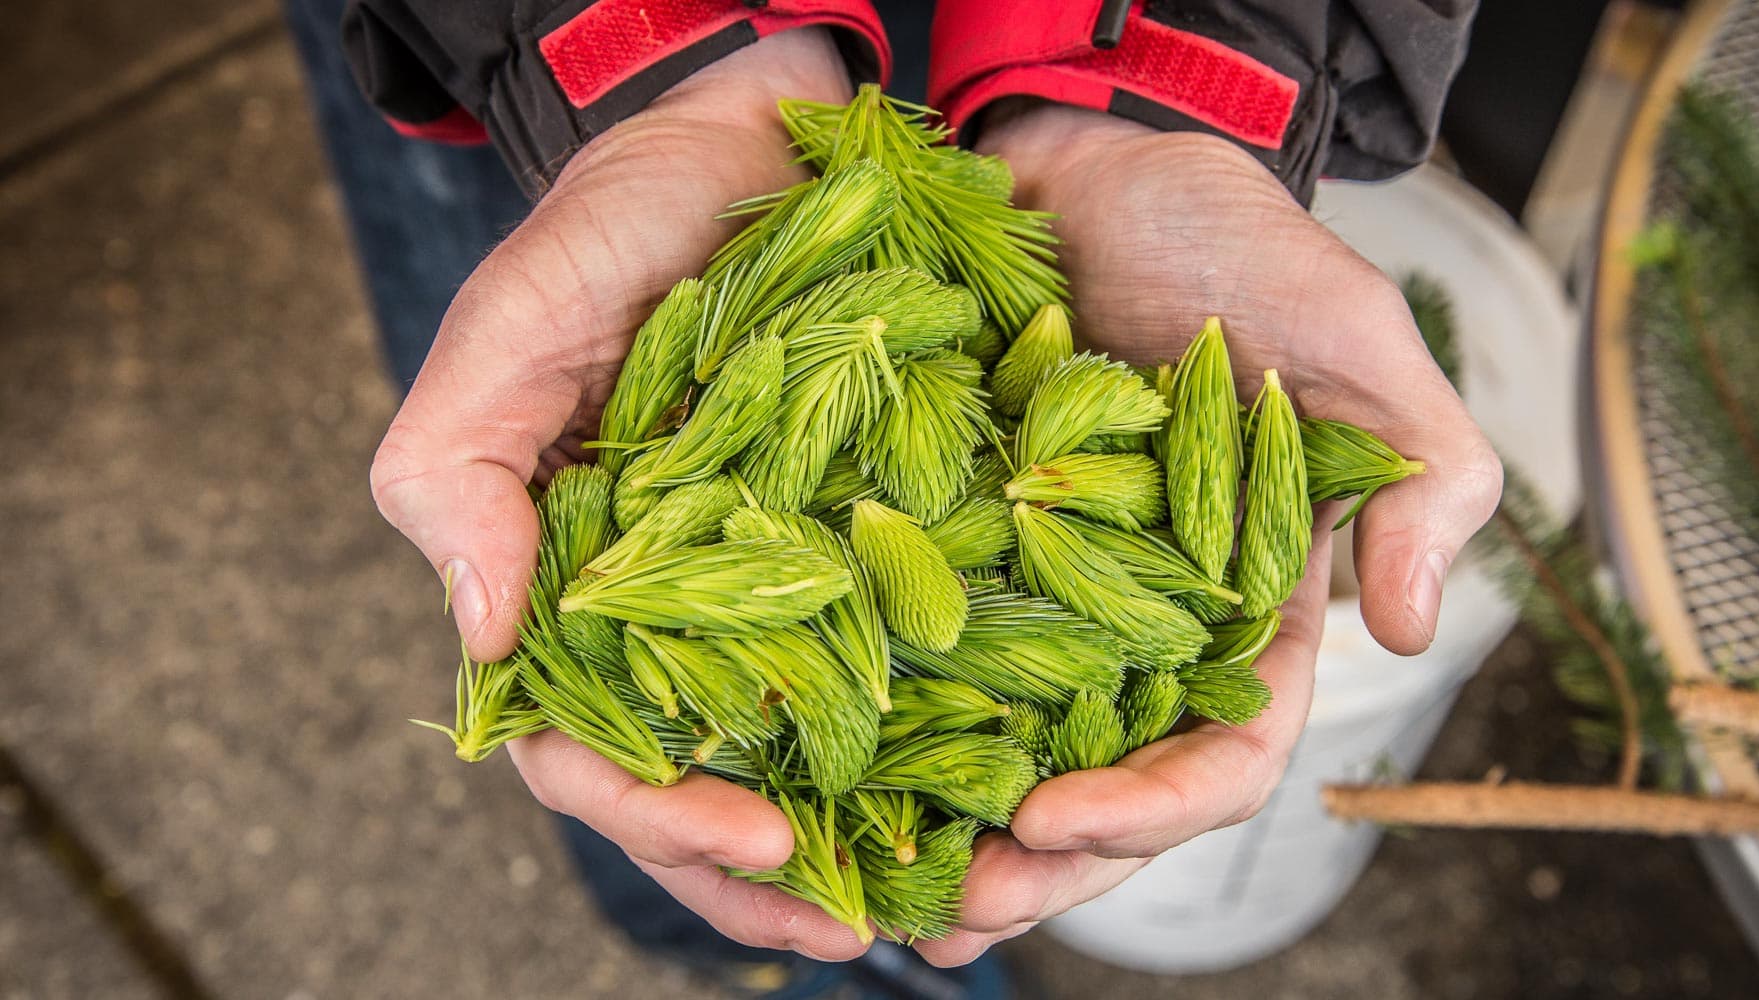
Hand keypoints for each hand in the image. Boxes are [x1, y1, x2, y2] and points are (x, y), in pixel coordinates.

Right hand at [370, 30, 873, 960]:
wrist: (741, 146)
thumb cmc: (608, 233)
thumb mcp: (507, 330)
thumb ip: (458, 476)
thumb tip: (482, 641)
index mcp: (573, 594)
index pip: (587, 749)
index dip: (661, 812)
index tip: (756, 834)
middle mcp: (675, 616)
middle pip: (703, 787)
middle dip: (772, 872)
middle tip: (861, 926)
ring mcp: (773, 590)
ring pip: (804, 751)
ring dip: (864, 840)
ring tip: (940, 902)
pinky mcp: (869, 549)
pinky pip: (897, 662)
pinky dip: (935, 735)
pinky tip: (993, 784)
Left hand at [911, 106, 1502, 965]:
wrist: (1103, 169)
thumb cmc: (1237, 245)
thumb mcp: (1356, 335)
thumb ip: (1423, 473)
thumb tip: (1414, 630)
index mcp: (1253, 607)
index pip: (1227, 750)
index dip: (1155, 806)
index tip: (1059, 818)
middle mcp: (1152, 627)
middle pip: (1113, 787)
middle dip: (1044, 864)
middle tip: (958, 910)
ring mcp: (1053, 598)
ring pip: (1018, 753)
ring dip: (962, 836)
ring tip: (890, 899)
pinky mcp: (967, 554)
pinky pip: (935, 660)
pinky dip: (897, 731)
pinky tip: (839, 779)